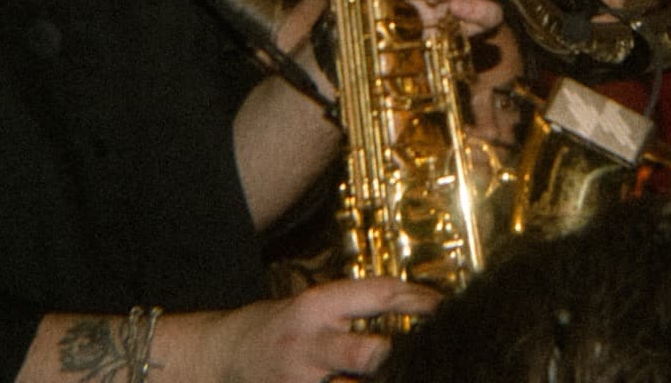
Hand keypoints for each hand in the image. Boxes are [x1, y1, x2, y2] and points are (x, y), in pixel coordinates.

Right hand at [218, 278, 440, 382]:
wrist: (225, 354)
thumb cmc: (283, 330)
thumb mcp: (316, 306)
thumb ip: (359, 307)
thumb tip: (423, 308)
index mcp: (319, 306)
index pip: (379, 295)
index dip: (419, 300)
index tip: (445, 309)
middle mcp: (310, 343)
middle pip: (366, 354)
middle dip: (391, 358)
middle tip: (419, 359)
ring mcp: (299, 380)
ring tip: (406, 375)